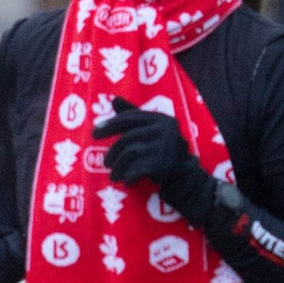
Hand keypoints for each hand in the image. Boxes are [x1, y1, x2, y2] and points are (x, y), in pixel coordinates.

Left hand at [95, 99, 214, 212]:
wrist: (188, 180)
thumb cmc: (166, 154)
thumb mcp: (153, 131)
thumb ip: (135, 117)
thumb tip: (113, 100)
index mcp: (163, 120)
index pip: (131, 117)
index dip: (111, 124)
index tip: (95, 134)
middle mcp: (166, 130)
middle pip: (129, 137)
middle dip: (113, 151)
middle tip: (105, 162)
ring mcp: (165, 147)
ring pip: (130, 153)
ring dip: (119, 167)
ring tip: (114, 176)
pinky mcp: (164, 165)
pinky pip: (136, 169)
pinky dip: (129, 177)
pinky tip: (127, 182)